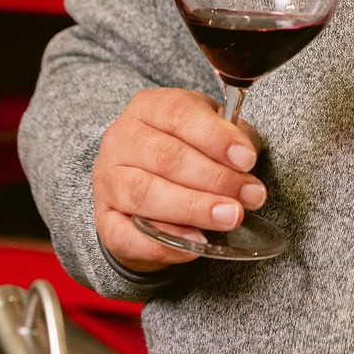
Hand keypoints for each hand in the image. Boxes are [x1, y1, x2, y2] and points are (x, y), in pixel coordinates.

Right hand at [94, 88, 266, 273]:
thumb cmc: (184, 151)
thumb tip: (245, 158)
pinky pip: (127, 236)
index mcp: (148, 107)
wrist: (142, 187)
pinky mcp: (104, 220)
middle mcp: (121, 139)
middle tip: (249, 196)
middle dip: (214, 179)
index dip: (216, 137)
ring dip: (193, 208)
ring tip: (229, 217)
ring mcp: (107, 180)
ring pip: (144, 194)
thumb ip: (228, 139)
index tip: (248, 159)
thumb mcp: (208, 132)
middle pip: (166, 156)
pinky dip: (164, 243)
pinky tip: (195, 245)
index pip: (179, 114)